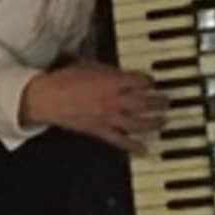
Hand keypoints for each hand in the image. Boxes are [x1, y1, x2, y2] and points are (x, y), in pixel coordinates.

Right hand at [20, 61, 166, 152]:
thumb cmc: (63, 80)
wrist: (48, 98)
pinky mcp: (100, 131)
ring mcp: (109, 118)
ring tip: (162, 121)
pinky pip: (121, 141)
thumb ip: (107, 69)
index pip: (141, 81)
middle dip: (159, 102)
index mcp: (114, 81)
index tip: (153, 82)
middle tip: (167, 102)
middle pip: (146, 103)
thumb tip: (118, 71)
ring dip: (154, 122)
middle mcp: (115, 101)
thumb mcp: (88, 64)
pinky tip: (144, 149)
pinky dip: (134, 146)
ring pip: (139, 123)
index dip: (150, 81)